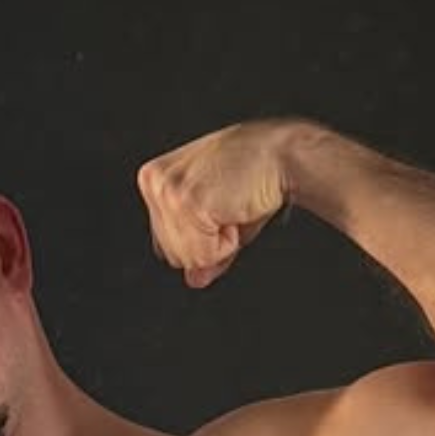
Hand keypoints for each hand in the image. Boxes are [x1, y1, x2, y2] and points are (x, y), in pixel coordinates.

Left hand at [136, 120, 290, 288]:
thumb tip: (193, 280)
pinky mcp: (187, 203)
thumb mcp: (217, 216)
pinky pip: (203, 255)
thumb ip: (199, 248)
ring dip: (217, 242)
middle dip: (206, 242)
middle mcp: (154, 182)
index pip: (163, 245)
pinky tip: (234, 210)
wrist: (281, 155)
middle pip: (172, 254)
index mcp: (153, 179)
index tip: (217, 208)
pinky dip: (226, 243)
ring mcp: (168, 192)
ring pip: (185, 257)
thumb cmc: (253, 175)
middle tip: (226, 207)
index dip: (198, 238)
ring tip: (229, 207)